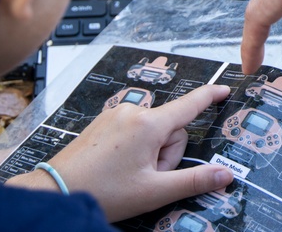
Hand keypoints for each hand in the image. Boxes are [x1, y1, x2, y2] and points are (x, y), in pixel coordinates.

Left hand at [43, 85, 233, 220]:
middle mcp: (133, 112)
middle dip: (167, 154)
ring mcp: (116, 115)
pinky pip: (132, 130)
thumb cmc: (103, 192)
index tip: (224, 90)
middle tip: (148, 177)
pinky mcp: (103, 121)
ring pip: (151, 130)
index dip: (210, 96)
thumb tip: (225, 175)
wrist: (56, 191)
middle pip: (170, 128)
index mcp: (149, 125)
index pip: (189, 104)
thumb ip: (193, 181)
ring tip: (129, 175)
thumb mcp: (154, 191)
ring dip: (150, 152)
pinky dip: (134, 147)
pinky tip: (118, 167)